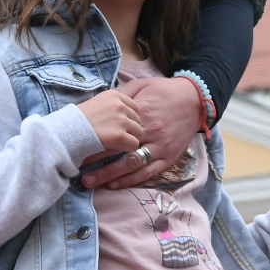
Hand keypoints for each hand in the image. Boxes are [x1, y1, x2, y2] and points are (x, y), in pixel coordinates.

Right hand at [77, 90, 141, 156]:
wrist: (66, 131)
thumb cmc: (78, 119)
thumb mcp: (96, 103)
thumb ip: (112, 106)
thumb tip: (128, 112)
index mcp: (114, 95)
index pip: (134, 107)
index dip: (128, 117)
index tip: (116, 123)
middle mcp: (119, 106)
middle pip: (138, 119)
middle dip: (129, 127)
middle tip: (113, 132)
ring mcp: (120, 120)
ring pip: (138, 131)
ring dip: (129, 137)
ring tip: (113, 138)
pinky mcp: (120, 136)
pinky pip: (134, 144)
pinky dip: (126, 147)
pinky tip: (115, 145)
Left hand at [83, 78, 203, 188]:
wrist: (195, 99)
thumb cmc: (165, 91)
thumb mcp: (141, 85)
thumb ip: (120, 95)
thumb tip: (98, 103)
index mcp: (139, 114)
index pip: (110, 131)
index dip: (91, 140)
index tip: (74, 147)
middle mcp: (149, 132)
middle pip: (117, 150)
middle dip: (95, 162)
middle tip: (76, 169)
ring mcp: (160, 146)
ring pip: (132, 164)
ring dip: (110, 175)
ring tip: (91, 182)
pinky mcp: (169, 156)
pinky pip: (149, 172)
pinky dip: (131, 180)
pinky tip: (115, 184)